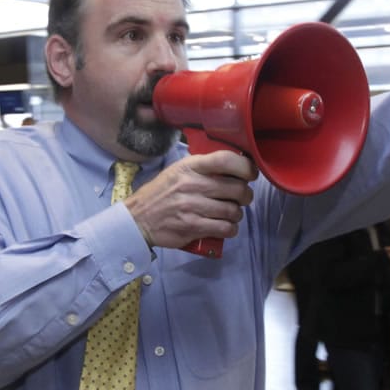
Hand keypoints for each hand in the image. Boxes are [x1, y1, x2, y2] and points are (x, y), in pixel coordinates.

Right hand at [122, 150, 256, 248]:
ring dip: (237, 214)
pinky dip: (230, 229)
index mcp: (190, 166)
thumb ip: (204, 168)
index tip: (250, 174)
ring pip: (233, 211)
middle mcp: (192, 184)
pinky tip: (226, 226)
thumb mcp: (178, 170)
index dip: (245, 167)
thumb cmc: (162, 192)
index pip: (225, 160)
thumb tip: (235, 167)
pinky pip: (225, 228)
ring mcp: (192, 206)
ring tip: (230, 213)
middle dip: (245, 195)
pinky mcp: (192, 226)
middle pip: (236, 188)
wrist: (138, 218)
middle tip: (241, 198)